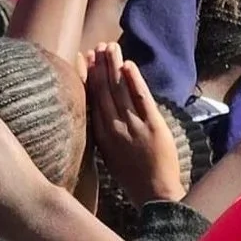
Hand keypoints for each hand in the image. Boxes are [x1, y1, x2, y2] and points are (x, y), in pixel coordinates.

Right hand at [83, 43, 184, 203]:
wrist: (155, 194)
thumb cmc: (132, 177)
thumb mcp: (110, 156)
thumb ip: (104, 133)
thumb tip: (99, 111)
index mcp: (102, 135)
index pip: (92, 99)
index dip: (89, 76)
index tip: (86, 58)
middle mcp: (114, 128)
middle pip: (104, 90)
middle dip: (100, 66)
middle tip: (98, 46)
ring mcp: (133, 126)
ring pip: (120, 90)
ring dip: (114, 66)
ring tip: (111, 47)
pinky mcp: (153, 126)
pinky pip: (141, 98)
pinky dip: (134, 80)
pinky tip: (128, 65)